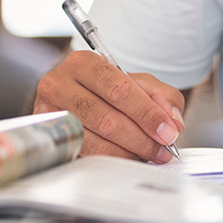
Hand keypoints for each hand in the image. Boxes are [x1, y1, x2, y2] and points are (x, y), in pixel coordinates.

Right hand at [34, 50, 184, 162]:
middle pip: (107, 118)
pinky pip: (83, 155)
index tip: (168, 132)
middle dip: (141, 138)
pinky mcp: (49, 139)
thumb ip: (162, 96)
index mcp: (83, 63)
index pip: (119, 89)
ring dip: (127, 152)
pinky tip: (127, 157)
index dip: (147, 113)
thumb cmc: (105, 89)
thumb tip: (173, 122)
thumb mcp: (138, 82)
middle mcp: (59, 85)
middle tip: (162, 149)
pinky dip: (111, 159)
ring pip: (94, 141)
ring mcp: (49, 114)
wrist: (71, 97)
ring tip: (148, 155)